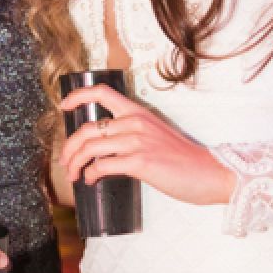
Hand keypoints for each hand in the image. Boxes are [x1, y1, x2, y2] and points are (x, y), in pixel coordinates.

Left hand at [59, 84, 235, 206]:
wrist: (209, 172)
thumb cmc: (182, 159)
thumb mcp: (155, 136)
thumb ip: (131, 134)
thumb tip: (104, 148)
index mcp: (138, 112)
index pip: (102, 92)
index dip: (78, 96)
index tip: (63, 105)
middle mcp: (135, 122)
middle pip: (87, 128)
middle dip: (69, 147)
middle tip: (65, 161)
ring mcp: (138, 141)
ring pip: (90, 147)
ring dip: (75, 163)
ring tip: (74, 174)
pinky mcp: (141, 161)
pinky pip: (102, 165)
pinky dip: (90, 174)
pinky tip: (90, 180)